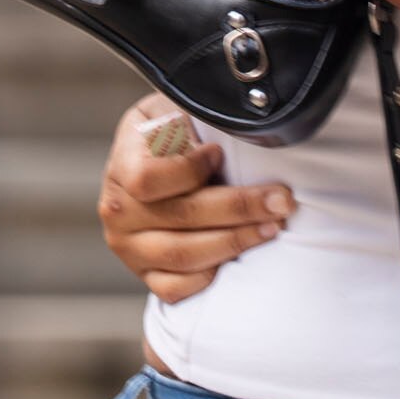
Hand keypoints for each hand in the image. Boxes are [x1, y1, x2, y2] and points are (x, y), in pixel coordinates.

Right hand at [97, 93, 291, 301]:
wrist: (157, 160)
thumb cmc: (175, 130)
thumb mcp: (175, 109)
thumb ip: (192, 117)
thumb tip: (240, 124)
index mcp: (122, 165)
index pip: (147, 178)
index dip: (188, 169)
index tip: (218, 155)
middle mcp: (118, 211)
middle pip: (180, 217)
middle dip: (240, 207)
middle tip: (282, 200)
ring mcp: (129, 247)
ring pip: (183, 255)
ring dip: (236, 241)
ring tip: (273, 226)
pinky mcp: (145, 274)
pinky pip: (176, 289)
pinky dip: (211, 275)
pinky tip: (240, 256)